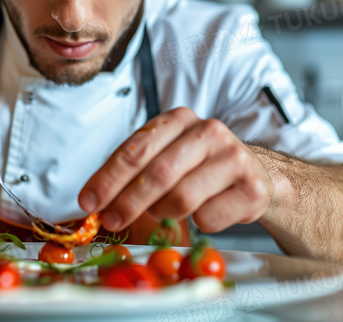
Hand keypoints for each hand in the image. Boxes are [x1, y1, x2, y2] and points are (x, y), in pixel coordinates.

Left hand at [79, 107, 272, 232]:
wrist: (254, 174)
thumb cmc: (198, 166)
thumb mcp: (164, 155)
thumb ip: (131, 171)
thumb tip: (93, 199)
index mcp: (178, 119)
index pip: (135, 150)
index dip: (108, 179)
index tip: (88, 202)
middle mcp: (208, 131)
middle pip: (157, 174)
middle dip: (127, 202)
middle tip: (110, 221)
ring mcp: (233, 158)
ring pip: (182, 198)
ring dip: (164, 213)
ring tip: (165, 211)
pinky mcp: (251, 187)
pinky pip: (209, 218)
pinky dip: (197, 223)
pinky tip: (204, 211)